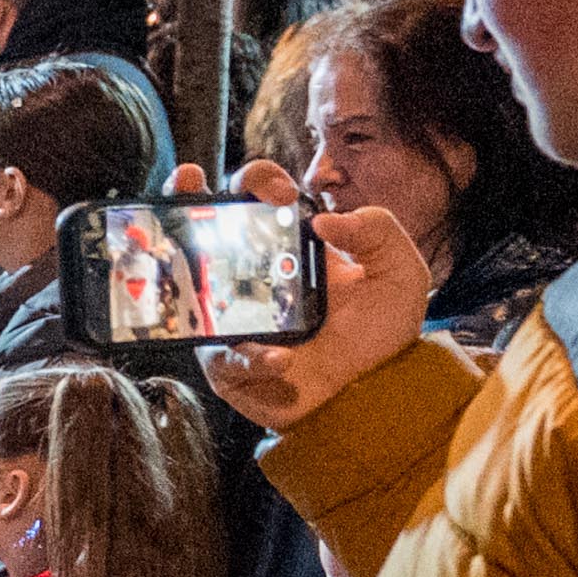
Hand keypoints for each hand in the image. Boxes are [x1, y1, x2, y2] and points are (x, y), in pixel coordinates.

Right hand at [198, 172, 432, 434]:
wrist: (369, 395)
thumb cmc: (379, 335)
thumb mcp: (399, 273)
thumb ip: (378, 232)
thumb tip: (324, 219)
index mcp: (288, 246)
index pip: (260, 199)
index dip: (259, 181)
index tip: (276, 194)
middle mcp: (250, 274)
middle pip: (206, 225)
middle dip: (188, 195)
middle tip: (191, 184)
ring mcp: (230, 317)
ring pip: (189, 284)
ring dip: (179, 263)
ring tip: (194, 263)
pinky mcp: (225, 361)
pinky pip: (222, 353)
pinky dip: (248, 356)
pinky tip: (279, 357)